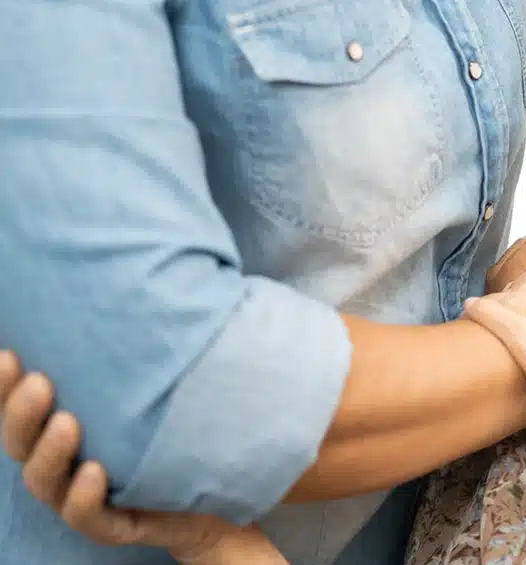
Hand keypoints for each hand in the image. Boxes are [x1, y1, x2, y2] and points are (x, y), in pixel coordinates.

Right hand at [0, 352, 284, 564]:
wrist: (223, 483)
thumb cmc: (181, 422)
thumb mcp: (161, 381)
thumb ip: (143, 344)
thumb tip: (147, 281)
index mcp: (64, 424)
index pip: (20, 405)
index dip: (3, 385)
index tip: (6, 353)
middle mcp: (65, 461)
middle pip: (22, 442)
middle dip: (21, 412)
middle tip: (38, 380)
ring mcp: (85, 495)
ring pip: (45, 482)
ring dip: (49, 453)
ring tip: (68, 423)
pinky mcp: (115, 524)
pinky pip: (89, 519)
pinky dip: (84, 497)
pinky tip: (94, 472)